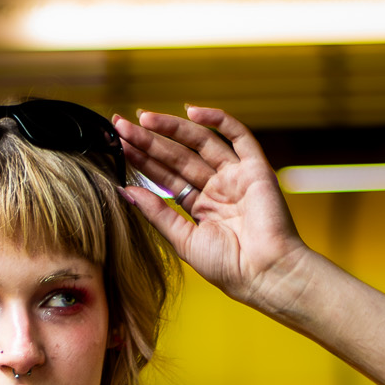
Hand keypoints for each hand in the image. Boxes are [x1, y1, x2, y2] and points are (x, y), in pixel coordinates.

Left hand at [115, 107, 308, 314]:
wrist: (264, 273)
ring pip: (200, 142)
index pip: (167, 177)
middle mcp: (217, 188)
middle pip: (178, 156)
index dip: (143, 160)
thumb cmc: (228, 267)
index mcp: (201, 206)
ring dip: (173, 128)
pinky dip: (218, 120)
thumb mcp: (184, 240)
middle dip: (150, 141)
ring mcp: (236, 176)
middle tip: (121, 126)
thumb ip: (157, 214)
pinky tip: (191, 112)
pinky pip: (238, 135)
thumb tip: (125, 191)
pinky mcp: (255, 168)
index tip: (119, 145)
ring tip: (144, 118)